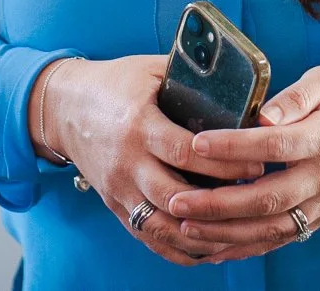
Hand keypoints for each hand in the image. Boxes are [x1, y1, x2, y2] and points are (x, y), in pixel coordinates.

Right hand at [31, 54, 262, 266]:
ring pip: (162, 226)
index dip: (223, 163)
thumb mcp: (149, 70)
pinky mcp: (114, 205)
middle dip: (219, 203)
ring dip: (201, 235)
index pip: (184, 151)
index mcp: (139, 124)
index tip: (256, 165)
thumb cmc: (114, 84)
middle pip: (176, 196)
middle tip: (254, 200)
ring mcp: (118, 188)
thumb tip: (239, 80)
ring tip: (238, 232)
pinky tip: (206, 249)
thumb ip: (189, 78)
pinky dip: (177, 248)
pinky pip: (147, 236)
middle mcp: (127, 162)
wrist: (63, 108)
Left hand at [165, 65, 319, 260]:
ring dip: (226, 231)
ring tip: (185, 224)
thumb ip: (298, 94)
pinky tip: (214, 248)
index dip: (235, 147)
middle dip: (218, 202)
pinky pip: (281, 239)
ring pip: (272, 228)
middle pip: (268, 198)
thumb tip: (262, 115)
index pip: (276, 145)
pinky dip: (246, 248)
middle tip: (178, 198)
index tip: (198, 143)